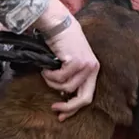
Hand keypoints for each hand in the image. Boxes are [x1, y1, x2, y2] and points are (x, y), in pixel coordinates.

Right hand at [31, 0, 99, 121]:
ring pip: (66, 88)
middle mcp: (93, 69)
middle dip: (68, 107)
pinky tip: (46, 67)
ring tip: (46, 73)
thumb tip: (63, 97)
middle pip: (84, 98)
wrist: (58, 23)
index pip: (88, 97)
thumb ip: (70, 78)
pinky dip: (49, 75)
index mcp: (93, 70)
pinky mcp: (76, 62)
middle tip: (54, 108)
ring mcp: (86, 65)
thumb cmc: (61, 42)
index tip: (61, 115)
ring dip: (52, 82)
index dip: (74, 109)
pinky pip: (59, 78)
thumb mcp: (69, 62)